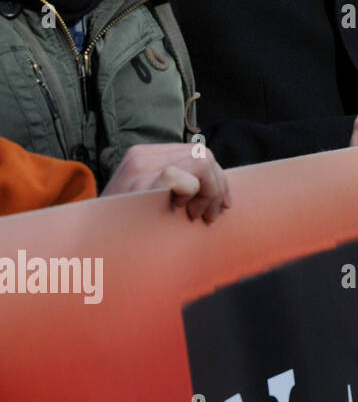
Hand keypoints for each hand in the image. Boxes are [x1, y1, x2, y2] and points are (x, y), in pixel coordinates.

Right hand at [102, 142, 230, 222]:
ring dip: (209, 191)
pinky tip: (180, 211)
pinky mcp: (138, 182)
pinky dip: (192, 193)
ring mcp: (139, 166)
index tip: (219, 204)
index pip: (198, 153)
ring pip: (201, 161)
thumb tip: (220, 191)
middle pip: (204, 155)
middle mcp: (142, 156)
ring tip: (195, 215)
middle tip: (208, 216)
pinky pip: (181, 176)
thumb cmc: (128, 230)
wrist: (92, 249)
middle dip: (217, 186)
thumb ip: (179, 188)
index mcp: (147, 157)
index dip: (217, 179)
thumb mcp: (154, 201)